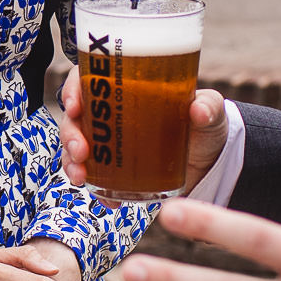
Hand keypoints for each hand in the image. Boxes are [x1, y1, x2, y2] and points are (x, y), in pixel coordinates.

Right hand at [57, 73, 228, 200]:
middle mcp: (112, 113)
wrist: (212, 162)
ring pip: (75, 147)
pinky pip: (94, 176)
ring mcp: (111, 143)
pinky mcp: (116, 169)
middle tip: (81, 150)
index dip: (72, 89)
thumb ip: (208, 106)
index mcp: (126, 87)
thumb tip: (198, 110)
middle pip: (75, 116)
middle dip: (69, 134)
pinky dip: (95, 189)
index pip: (89, 79)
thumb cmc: (206, 126)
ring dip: (70, 161)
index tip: (74, 106)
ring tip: (81, 177)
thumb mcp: (211, 112)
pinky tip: (106, 200)